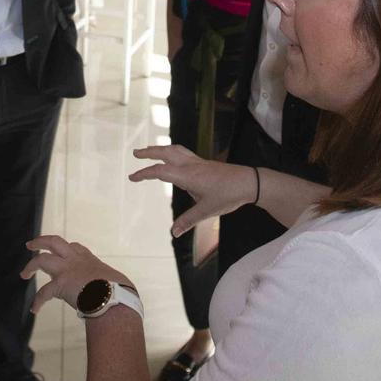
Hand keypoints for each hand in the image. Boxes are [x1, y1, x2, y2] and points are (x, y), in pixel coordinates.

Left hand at [22, 235, 129, 312]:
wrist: (115, 298)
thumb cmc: (120, 292)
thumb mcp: (115, 280)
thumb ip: (111, 282)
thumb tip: (124, 291)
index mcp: (88, 259)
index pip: (74, 247)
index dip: (64, 248)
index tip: (60, 250)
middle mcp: (75, 260)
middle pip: (53, 242)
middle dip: (40, 242)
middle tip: (30, 245)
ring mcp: (66, 270)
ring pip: (41, 260)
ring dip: (30, 266)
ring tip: (24, 274)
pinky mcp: (60, 284)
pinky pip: (43, 293)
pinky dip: (38, 301)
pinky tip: (34, 309)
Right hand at [130, 146, 256, 236]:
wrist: (249, 182)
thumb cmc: (228, 195)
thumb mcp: (207, 211)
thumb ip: (188, 220)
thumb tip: (173, 232)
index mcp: (187, 175)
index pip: (160, 171)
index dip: (144, 174)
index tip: (132, 177)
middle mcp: (191, 165)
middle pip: (165, 152)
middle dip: (149, 152)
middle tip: (135, 153)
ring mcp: (198, 162)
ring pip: (175, 149)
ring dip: (161, 149)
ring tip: (151, 151)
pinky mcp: (205, 163)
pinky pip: (184, 153)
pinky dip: (173, 152)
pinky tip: (174, 159)